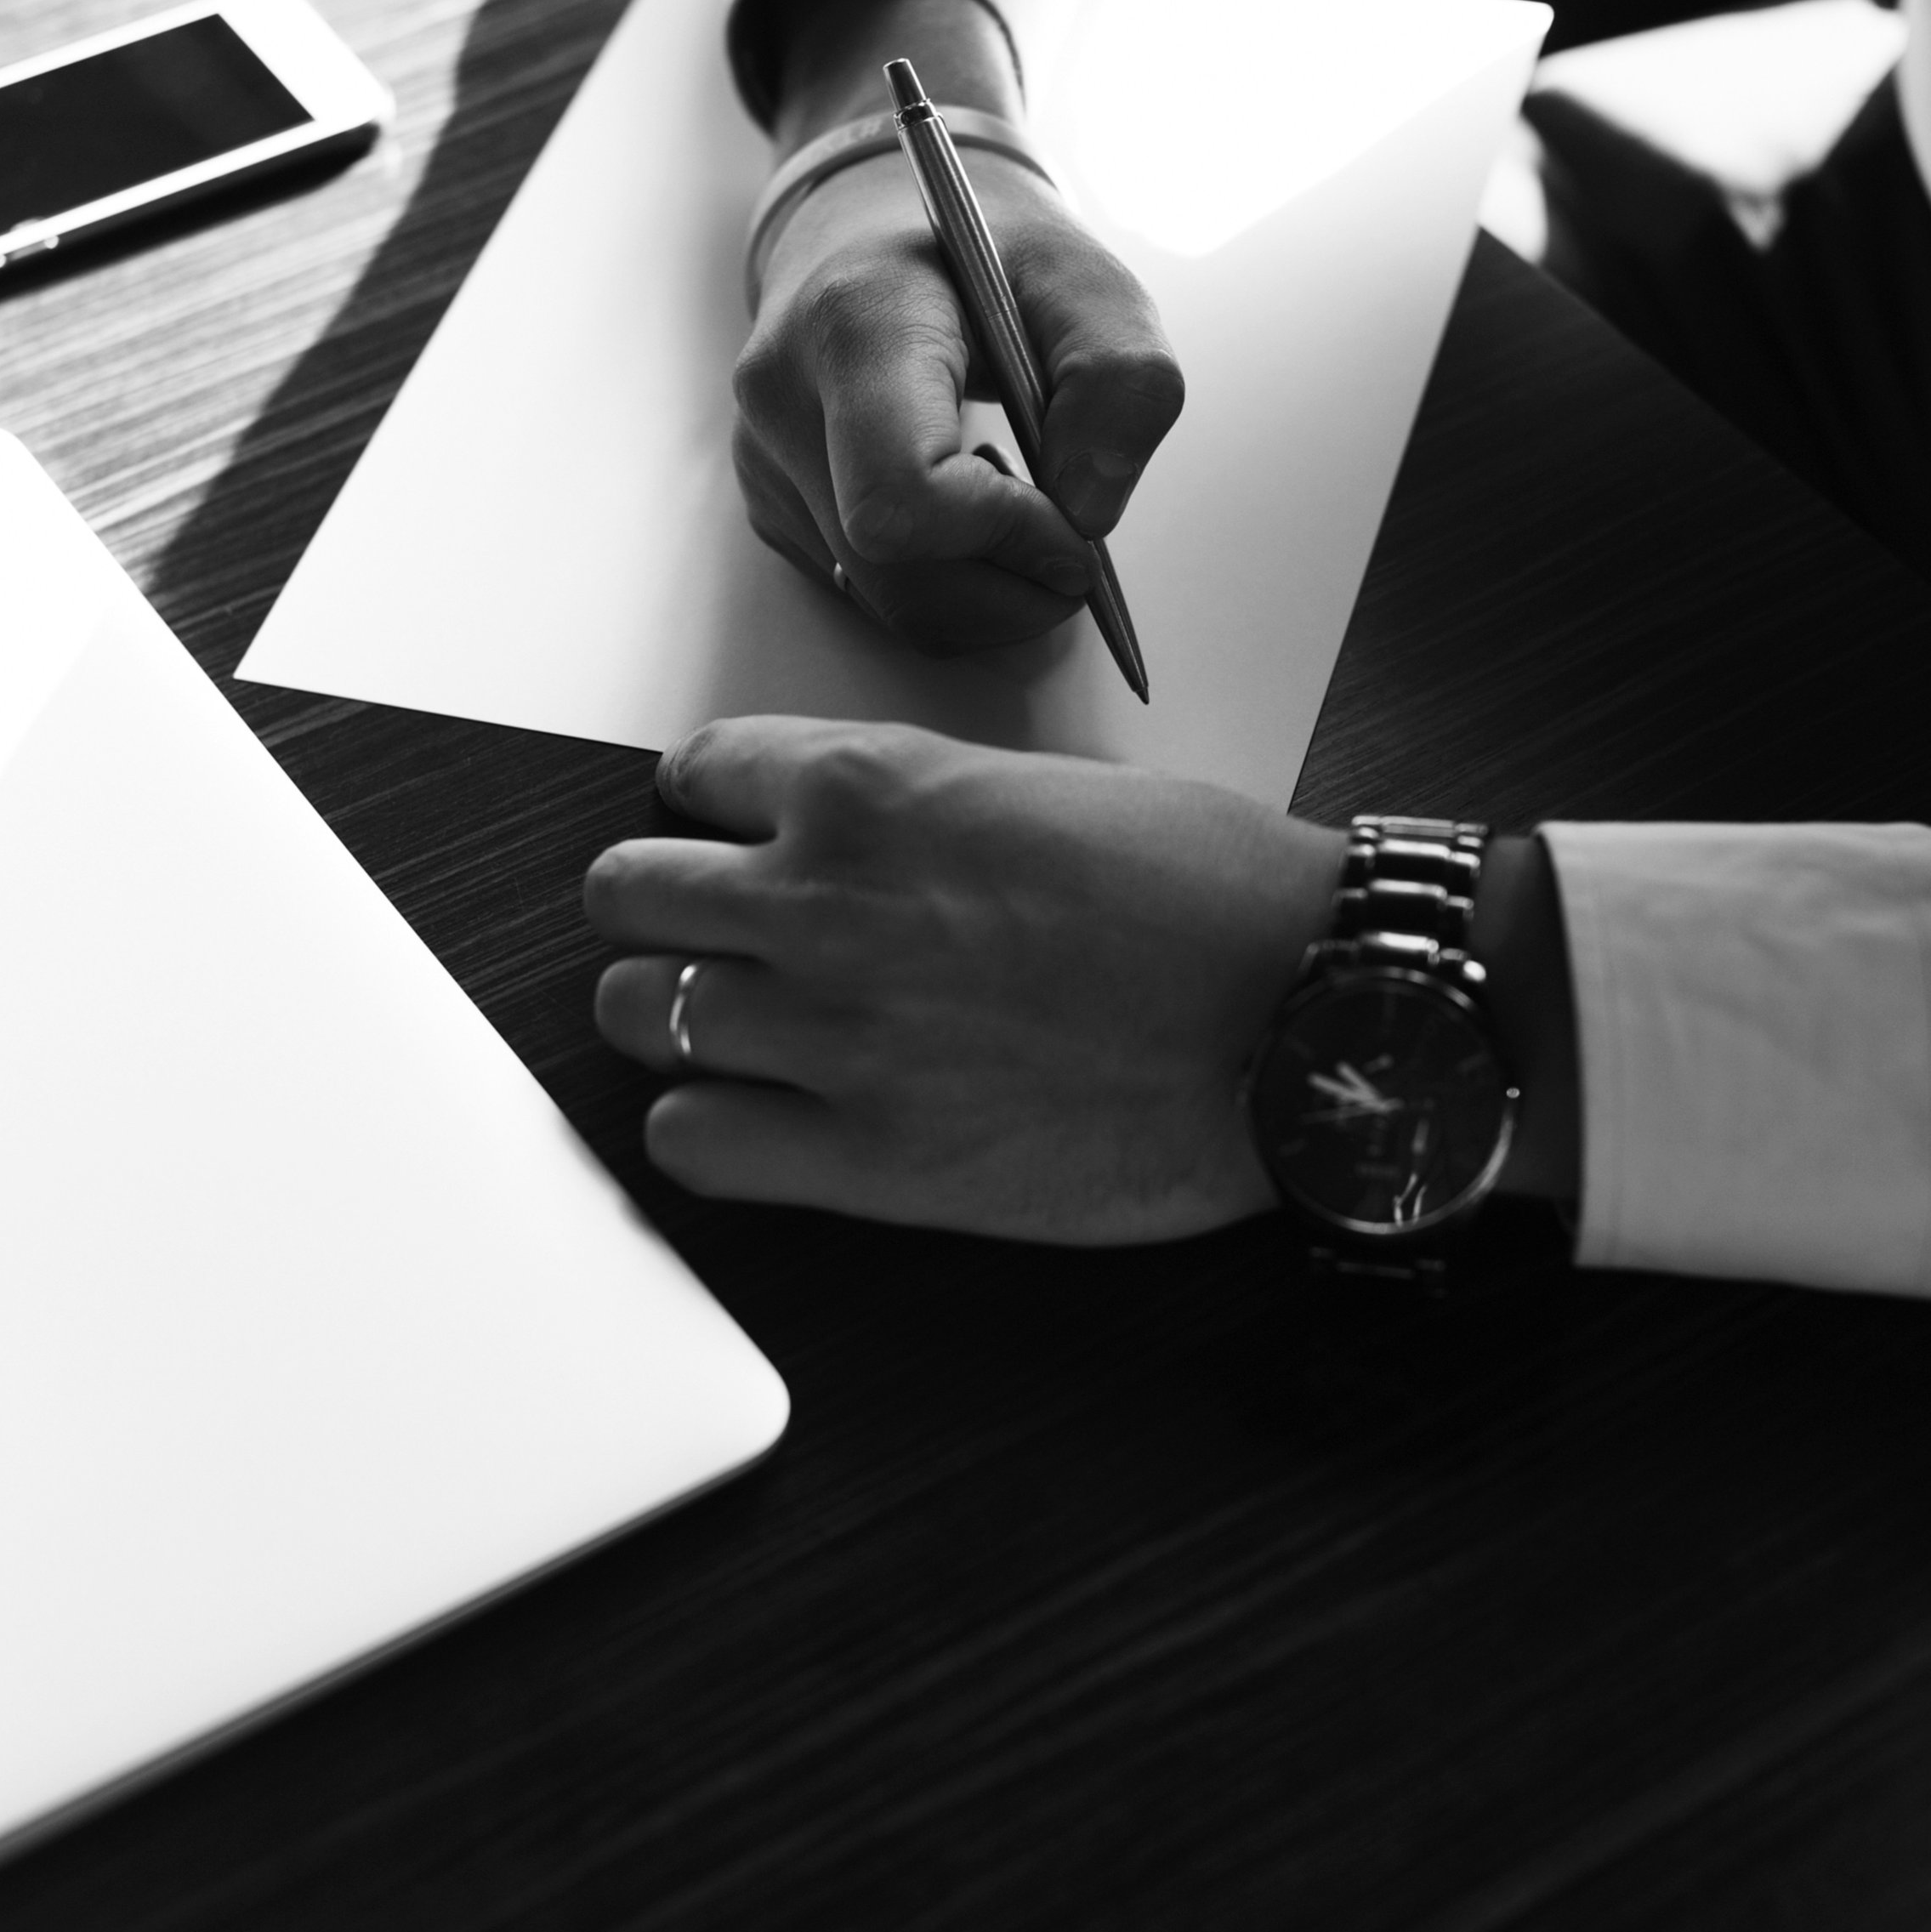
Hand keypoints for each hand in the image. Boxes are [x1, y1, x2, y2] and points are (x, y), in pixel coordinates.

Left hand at [587, 715, 1344, 1241]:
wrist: (1306, 1008)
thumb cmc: (1211, 892)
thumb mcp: (1040, 787)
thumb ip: (912, 807)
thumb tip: (843, 835)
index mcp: (870, 787)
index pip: (692, 773)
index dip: (713, 807)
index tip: (736, 835)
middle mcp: (824, 901)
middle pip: (625, 896)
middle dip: (664, 909)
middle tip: (715, 933)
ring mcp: (834, 1033)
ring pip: (636, 1012)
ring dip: (676, 1014)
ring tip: (737, 1026)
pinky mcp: (867, 1158)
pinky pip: (687, 1140)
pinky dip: (707, 1126)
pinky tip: (764, 1115)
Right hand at [732, 0, 1183, 654]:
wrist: (873, 226)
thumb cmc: (982, 253)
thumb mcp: (1086, 281)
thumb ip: (1123, 381)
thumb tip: (1089, 513)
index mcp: (854, 325)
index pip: (903, 499)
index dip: (1004, 537)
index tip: (1070, 522)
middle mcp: (784, 401)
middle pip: (900, 575)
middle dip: (1013, 588)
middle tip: (1070, 544)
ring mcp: (766, 463)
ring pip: (888, 605)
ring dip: (986, 592)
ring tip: (1016, 507)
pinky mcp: (773, 508)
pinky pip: (873, 596)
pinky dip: (947, 583)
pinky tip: (963, 512)